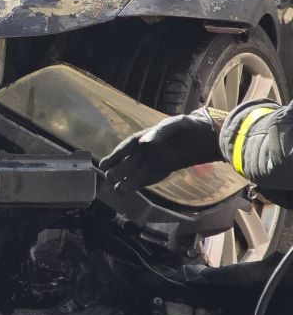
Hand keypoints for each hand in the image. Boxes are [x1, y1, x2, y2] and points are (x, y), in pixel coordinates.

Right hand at [98, 107, 225, 192]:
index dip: (114, 156)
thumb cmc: (192, 126)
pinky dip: (140, 183)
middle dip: (118, 171)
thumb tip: (144, 144)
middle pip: (128, 162)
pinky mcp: (166, 169)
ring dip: (128, 181)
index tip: (104, 165)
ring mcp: (156, 160)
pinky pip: (150, 177)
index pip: (125, 147)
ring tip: (119, 191)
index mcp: (146, 136)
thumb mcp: (176, 124)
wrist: (211, 136)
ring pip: (137, 172)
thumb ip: (159, 132)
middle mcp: (148, 150)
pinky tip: (131, 189)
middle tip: (110, 180)